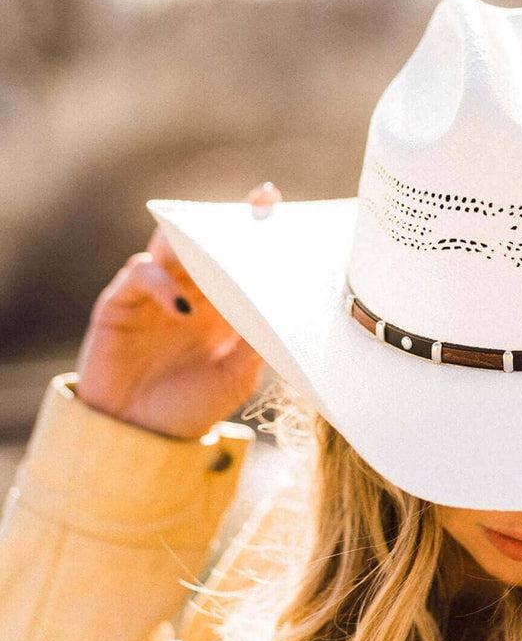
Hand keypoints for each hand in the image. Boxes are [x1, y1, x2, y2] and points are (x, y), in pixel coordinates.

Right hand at [75, 182, 281, 438]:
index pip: (239, 258)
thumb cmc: (193, 406)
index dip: (254, 229)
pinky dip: (162, 283)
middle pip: (207, 241)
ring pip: (172, 247)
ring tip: (217, 246)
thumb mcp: (237, 377)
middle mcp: (191, 291)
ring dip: (194, 240)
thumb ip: (256, 343)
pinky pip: (141, 274)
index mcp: (224, 305)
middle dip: (229, 220)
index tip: (274, 203)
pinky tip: (183, 306)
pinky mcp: (120, 303)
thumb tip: (283, 310)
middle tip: (259, 204)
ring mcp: (155, 294)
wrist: (140, 437)